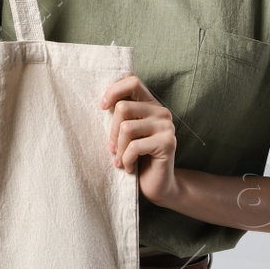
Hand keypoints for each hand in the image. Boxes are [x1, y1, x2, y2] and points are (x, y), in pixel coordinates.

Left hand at [99, 75, 178, 205]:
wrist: (157, 186)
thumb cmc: (137, 159)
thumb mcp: (126, 134)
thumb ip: (121, 117)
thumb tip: (102, 103)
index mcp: (151, 105)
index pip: (133, 81)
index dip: (114, 91)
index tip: (102, 107)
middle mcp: (161, 112)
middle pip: (123, 107)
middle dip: (112, 132)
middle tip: (112, 149)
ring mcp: (167, 127)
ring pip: (126, 128)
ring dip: (118, 149)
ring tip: (121, 160)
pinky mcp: (167, 143)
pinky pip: (134, 146)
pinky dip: (126, 160)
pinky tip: (129, 168)